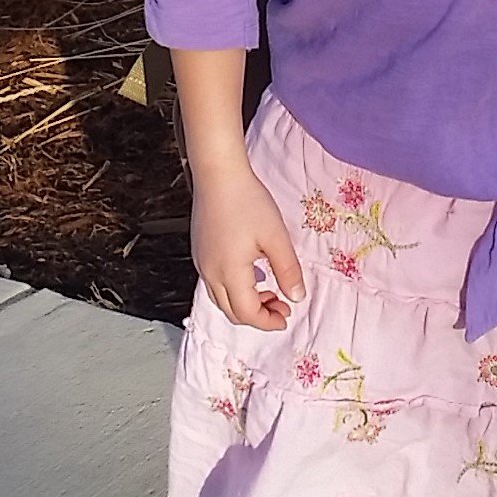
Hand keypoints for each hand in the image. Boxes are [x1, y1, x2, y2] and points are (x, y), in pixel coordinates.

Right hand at [191, 165, 305, 330]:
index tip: (286, 315)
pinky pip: (215, 283)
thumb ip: (288, 271)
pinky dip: (234, 289)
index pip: (247, 313)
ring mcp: (202, 262)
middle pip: (231, 312)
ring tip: (268, 291)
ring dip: (244, 303)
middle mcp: (210, 273)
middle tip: (280, 306)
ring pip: (220, 299)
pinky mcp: (199, 252)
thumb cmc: (247, 201)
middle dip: (257, 316)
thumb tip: (297, 296)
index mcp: (229, 273)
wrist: (218, 175)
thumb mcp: (276, 237)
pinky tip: (251, 274)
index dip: (268, 321)